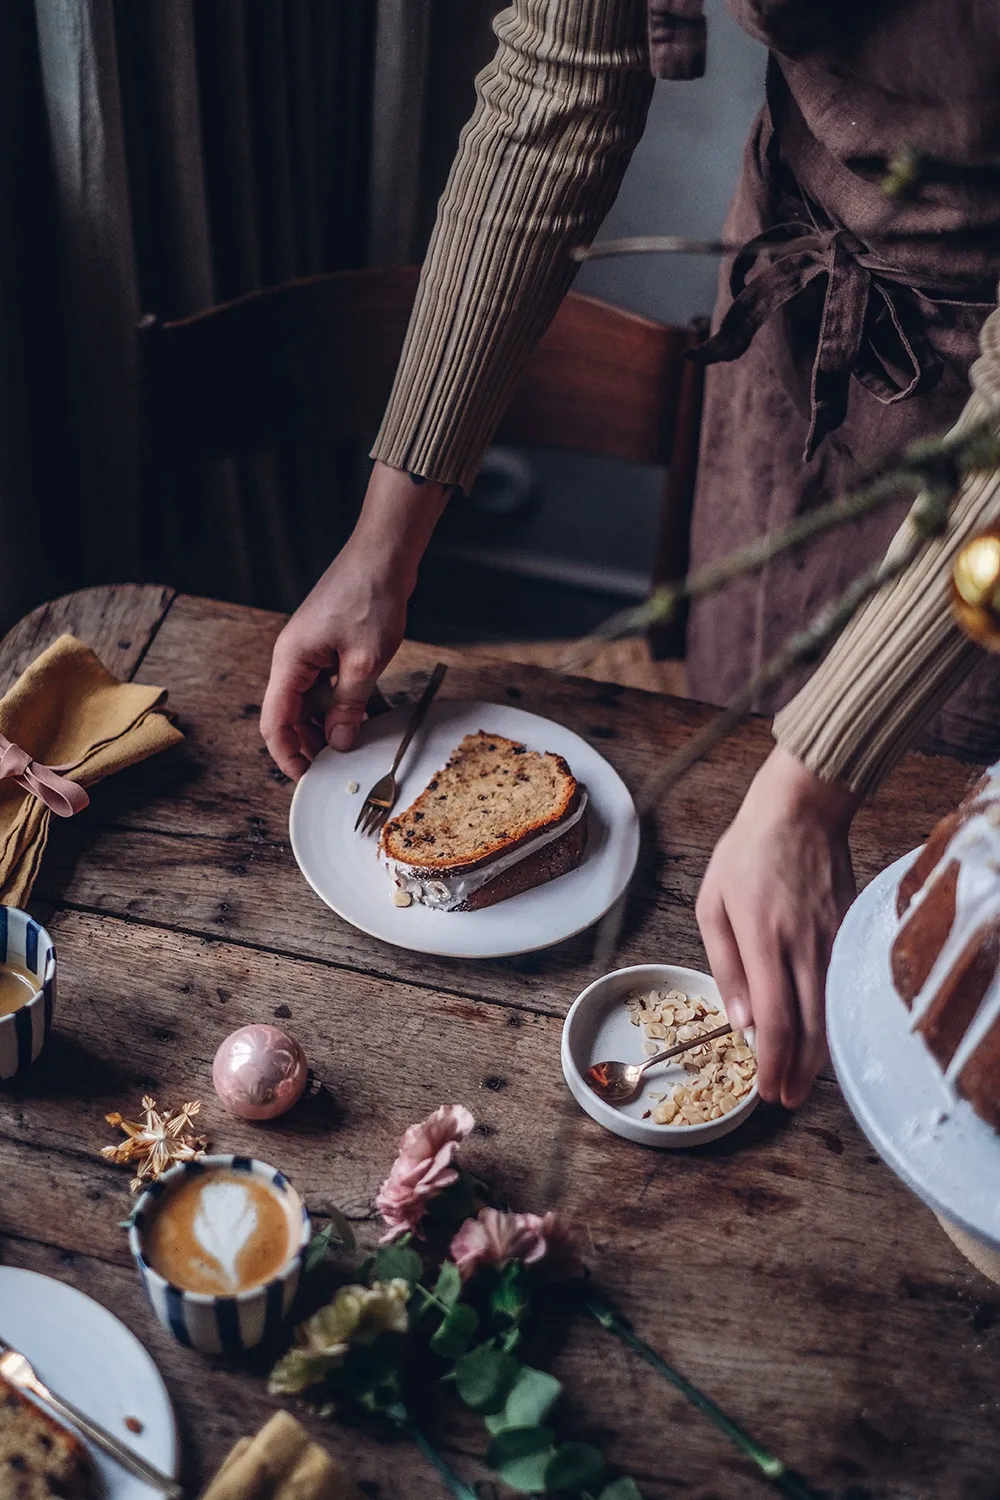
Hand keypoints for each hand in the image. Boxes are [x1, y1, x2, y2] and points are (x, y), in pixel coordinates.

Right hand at [260, 464, 450, 778]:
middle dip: (310, 745)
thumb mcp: (364, 661)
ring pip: (312, 703)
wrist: (385, 554)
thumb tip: (338, 743)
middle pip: (290, 716)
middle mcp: (294, 658)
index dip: (287, 755)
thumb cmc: (370, 597)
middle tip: (336, 769)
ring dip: (330, 726)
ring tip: (354, 746)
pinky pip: (330, 686)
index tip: (307, 779)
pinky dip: (345, 704)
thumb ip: (348, 706)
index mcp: (290, 661)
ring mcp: (312, 652)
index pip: (274, 722)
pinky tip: (368, 717)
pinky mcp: (331, 647)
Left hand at [695, 745, 860, 1108]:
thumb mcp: (713, 904)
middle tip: (784, 1099)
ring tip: (801, 1081)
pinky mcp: (848, 933)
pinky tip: (821, 1039)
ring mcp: (832, 940)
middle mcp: (803, 945)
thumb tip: (739, 1021)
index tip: (765, 1089)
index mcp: (763, 939)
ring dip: (817, 1056)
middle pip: (809, 1027)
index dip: (771, 1061)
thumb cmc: (747, 854)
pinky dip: (832, 1021)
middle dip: (796, 1072)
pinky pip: (842, 989)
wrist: (802, 811)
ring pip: (831, 1013)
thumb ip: (725, 966)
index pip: (774, 1019)